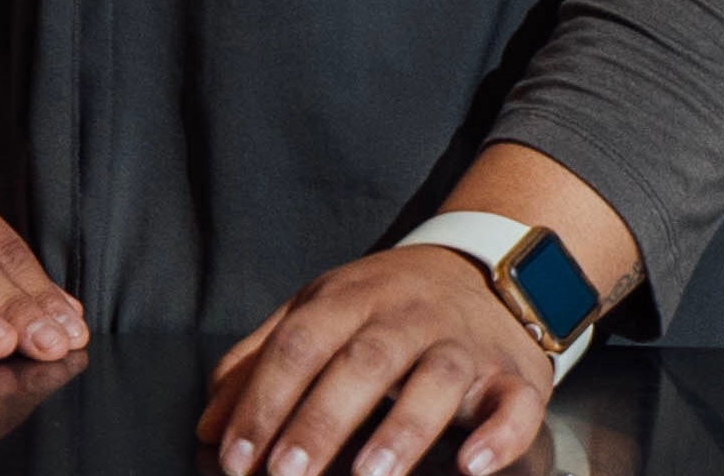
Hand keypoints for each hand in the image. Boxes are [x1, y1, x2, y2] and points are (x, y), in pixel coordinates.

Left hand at [197, 244, 556, 475]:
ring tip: (370, 475)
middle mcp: (409, 314)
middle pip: (364, 362)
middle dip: (322, 421)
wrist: (488, 269)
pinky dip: (498, 434)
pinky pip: (515, 403)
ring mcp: (464, 342)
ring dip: (404, 429)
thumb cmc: (388, 307)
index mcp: (350, 297)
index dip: (265, 401)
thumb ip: (261, 362)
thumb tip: (208, 427)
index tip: (238, 460)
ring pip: (439, 377)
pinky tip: (472, 465)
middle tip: (287, 475)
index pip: (301, 343)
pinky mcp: (515, 374)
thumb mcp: (320, 311)